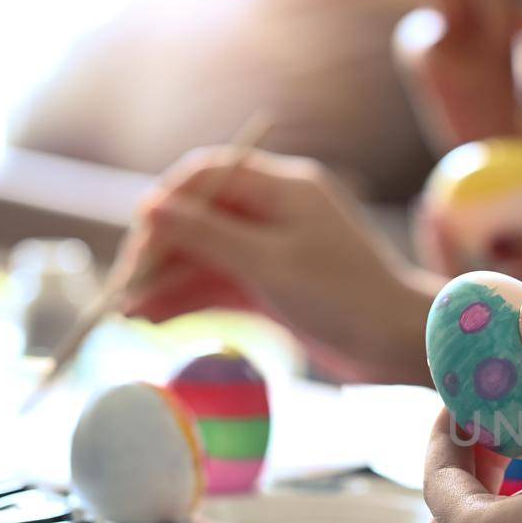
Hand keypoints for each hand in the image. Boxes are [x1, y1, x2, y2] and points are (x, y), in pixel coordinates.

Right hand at [122, 147, 433, 383]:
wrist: (398, 345)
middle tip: (123, 290)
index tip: (138, 242)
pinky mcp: (276, 287)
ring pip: (207, 258)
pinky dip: (192, 301)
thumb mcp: (268, 264)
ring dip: (169, 284)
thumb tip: (149, 205)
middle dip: (160, 254)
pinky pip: (223, 286)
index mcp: (283, 188)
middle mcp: (276, 212)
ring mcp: (275, 250)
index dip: (166, 205)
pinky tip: (156, 320)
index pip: (207, 177)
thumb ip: (206, 236)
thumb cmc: (343, 296)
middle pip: (201, 221)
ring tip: (128, 315)